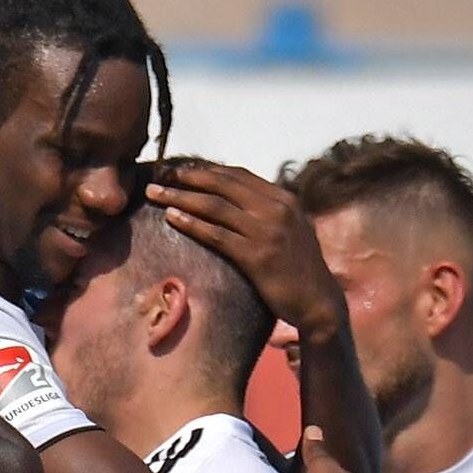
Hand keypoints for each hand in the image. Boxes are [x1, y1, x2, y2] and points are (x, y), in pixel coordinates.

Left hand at [144, 161, 343, 341]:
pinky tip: (171, 218)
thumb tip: (238, 204)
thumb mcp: (290, 230)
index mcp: (284, 198)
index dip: (207, 170)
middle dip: (187, 176)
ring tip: (155, 193)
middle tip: (161, 174)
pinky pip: (218, 235)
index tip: (181, 170)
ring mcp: (267, 231)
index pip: (238, 175)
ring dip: (180, 196)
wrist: (318, 301)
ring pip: (215, 206)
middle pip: (223, 184)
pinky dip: (192, 224)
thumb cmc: (299, 270)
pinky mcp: (257, 256)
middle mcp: (276, 209)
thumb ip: (268, 214)